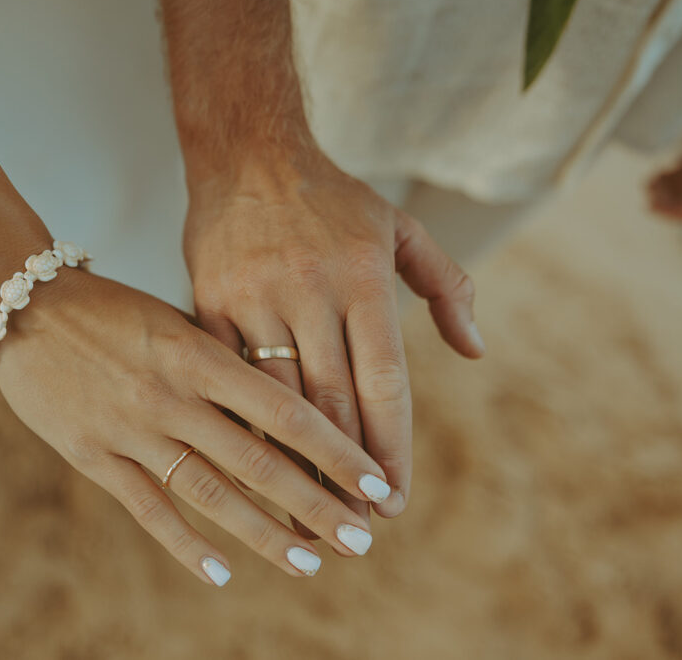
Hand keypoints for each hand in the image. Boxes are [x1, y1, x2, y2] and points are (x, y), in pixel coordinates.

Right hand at [0, 268, 393, 583]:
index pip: (285, 410)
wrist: (25, 304)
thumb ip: (227, 360)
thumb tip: (289, 406)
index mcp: (201, 351)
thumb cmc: (113, 307)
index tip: (375, 483)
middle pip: (258, 460)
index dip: (335, 452)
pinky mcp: (93, 455)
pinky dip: (185, 544)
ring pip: (210, 491)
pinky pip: (147, 507)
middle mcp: (173, 394)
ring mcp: (132, 428)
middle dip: (314, 504)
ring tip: (308, 564)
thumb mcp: (178, 319)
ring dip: (262, 533)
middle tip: (360, 540)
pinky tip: (221, 572)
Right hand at [183, 149, 484, 534]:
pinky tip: (256, 464)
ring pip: (277, 397)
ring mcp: (254, 297)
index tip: (394, 498)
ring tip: (311, 515)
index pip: (383, 380)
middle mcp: (309, 289)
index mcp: (361, 277)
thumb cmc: (332, 197)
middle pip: (332, 401)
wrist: (246, 154)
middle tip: (358, 526)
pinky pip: (229, 378)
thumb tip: (473, 351)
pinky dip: (246, 424)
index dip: (392, 446)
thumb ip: (445, 287)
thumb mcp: (399, 228)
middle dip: (348, 471)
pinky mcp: (208, 303)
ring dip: (296, 463)